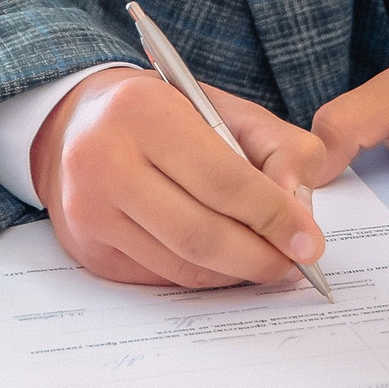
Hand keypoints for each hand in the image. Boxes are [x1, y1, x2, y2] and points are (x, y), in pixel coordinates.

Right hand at [31, 65, 326, 289]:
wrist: (78, 123)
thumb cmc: (165, 114)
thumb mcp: (226, 109)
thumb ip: (279, 149)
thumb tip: (299, 212)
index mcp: (142, 113)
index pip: (222, 180)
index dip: (273, 217)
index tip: (310, 242)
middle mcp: (103, 163)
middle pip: (200, 234)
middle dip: (259, 258)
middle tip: (295, 264)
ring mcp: (89, 212)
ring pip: (181, 266)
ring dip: (235, 273)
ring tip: (267, 262)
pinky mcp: (89, 249)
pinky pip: (161, 278)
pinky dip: (203, 277)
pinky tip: (225, 263)